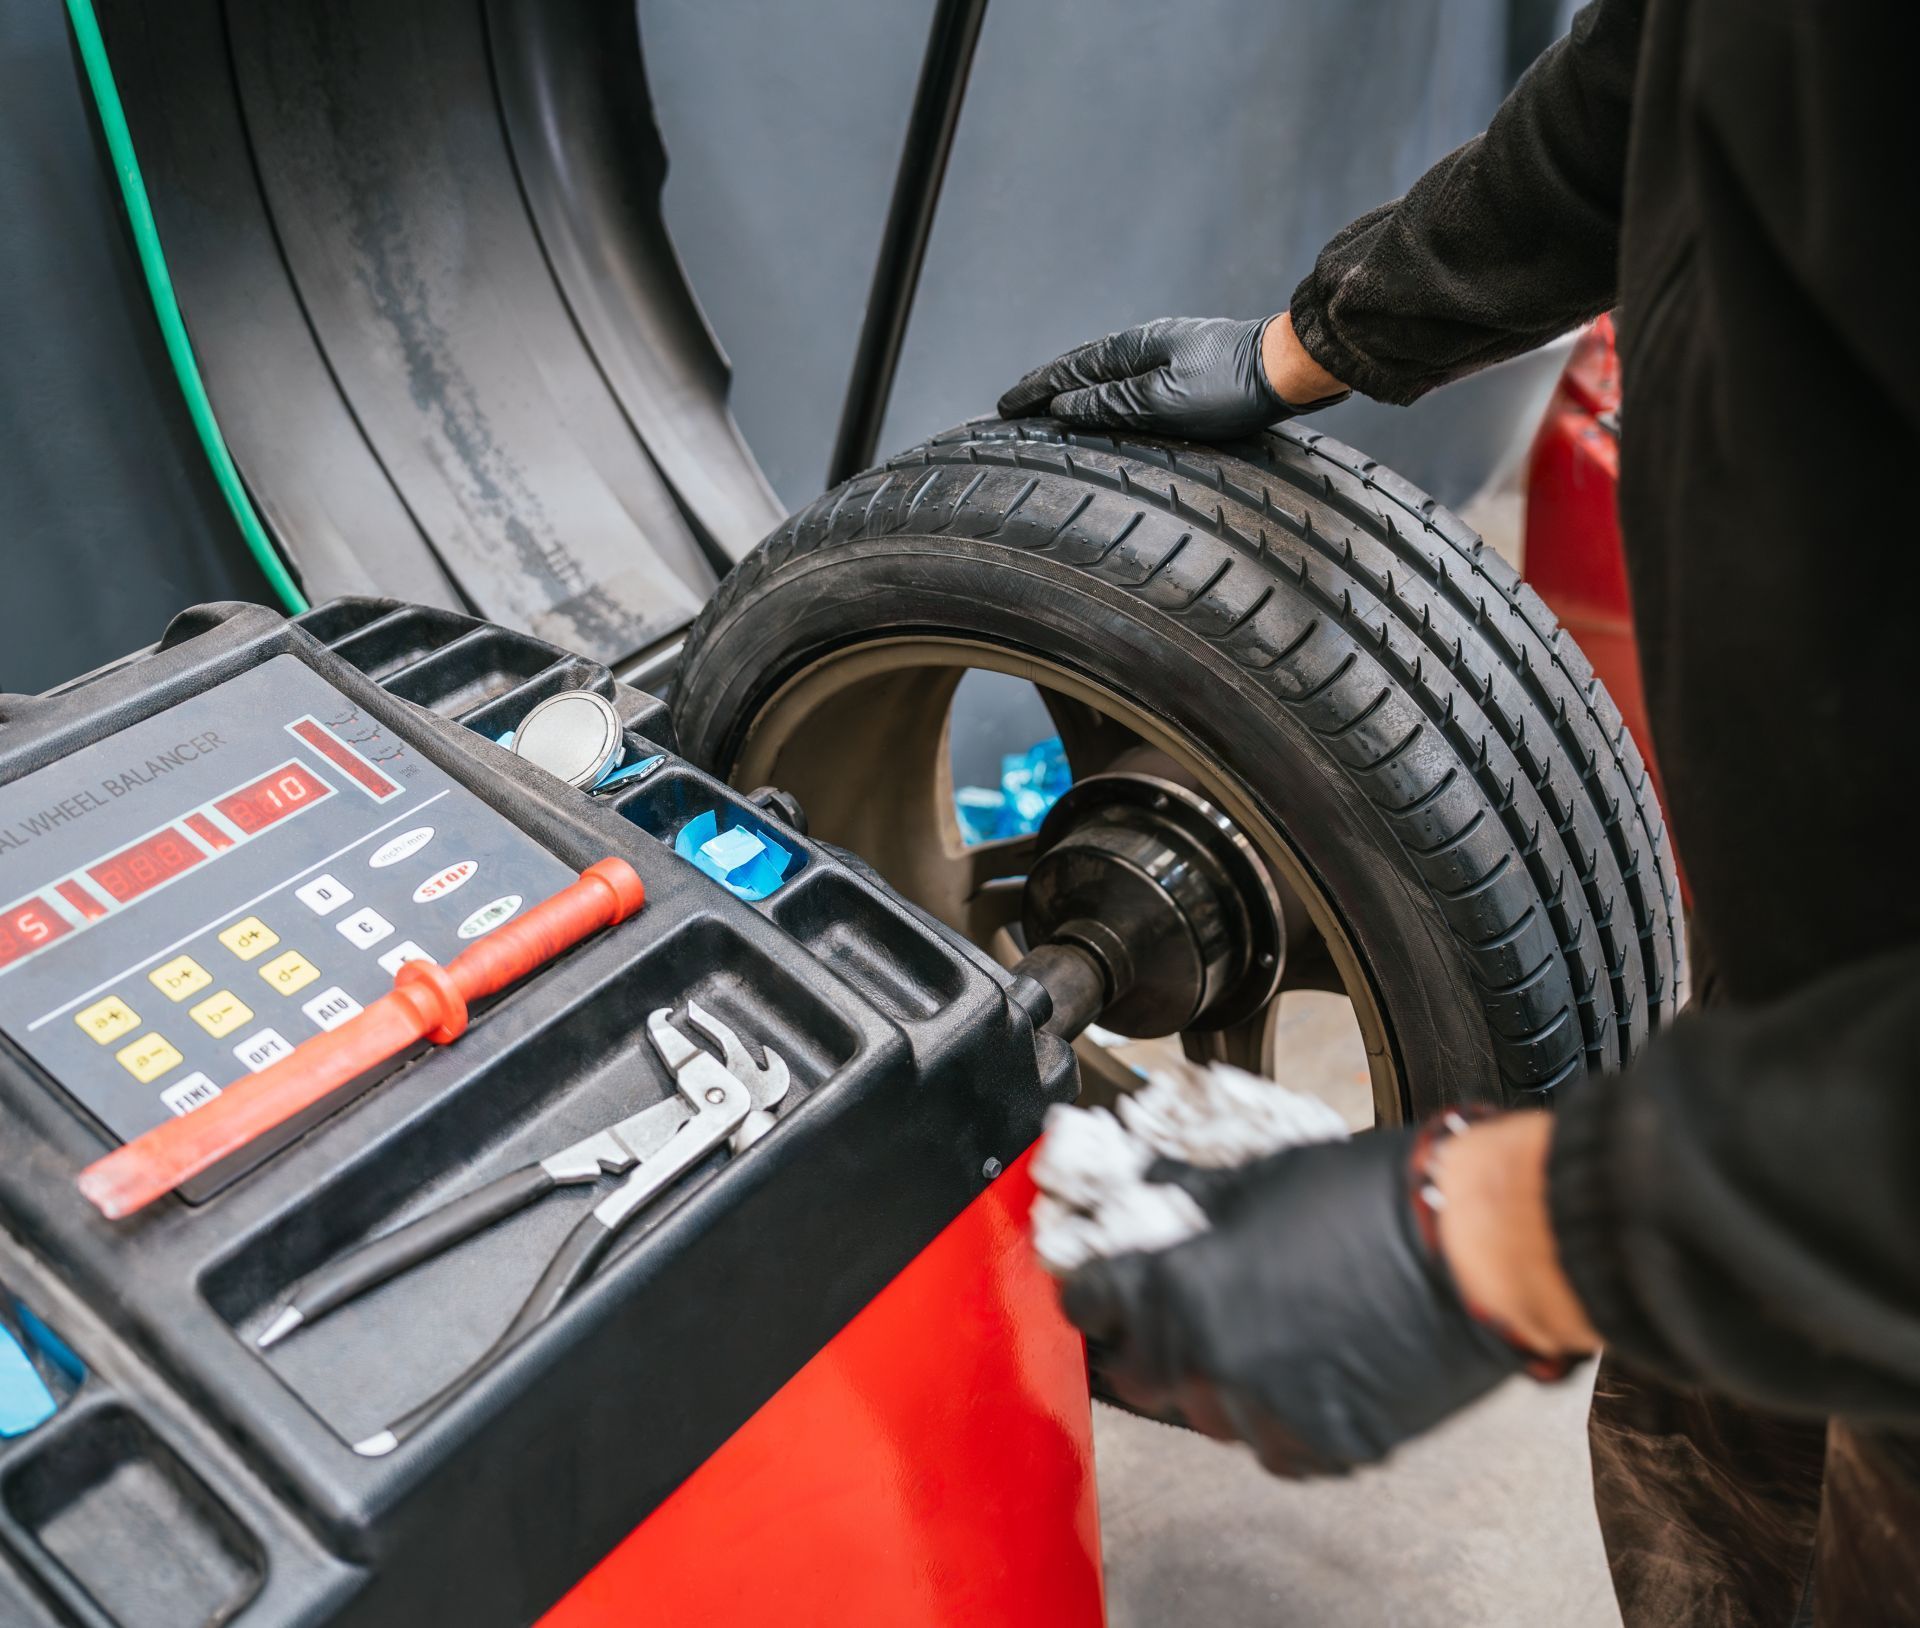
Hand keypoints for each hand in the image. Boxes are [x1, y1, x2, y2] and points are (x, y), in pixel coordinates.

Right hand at [997, 313, 1348, 439]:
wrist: (1290, 367)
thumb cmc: (1230, 387)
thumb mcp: (1163, 401)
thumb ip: (1111, 402)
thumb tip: (1065, 404)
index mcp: (1133, 349)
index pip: (1068, 372)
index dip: (1033, 390)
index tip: (1004, 407)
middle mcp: (1146, 344)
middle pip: (1082, 365)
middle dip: (1045, 384)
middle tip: (1015, 402)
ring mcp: (1167, 351)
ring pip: (1105, 369)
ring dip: (1073, 384)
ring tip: (1050, 399)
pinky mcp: (1188, 364)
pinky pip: (1128, 375)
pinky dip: (1104, 385)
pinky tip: (1108, 394)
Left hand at [1058, 1114, 1592, 1475]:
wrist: (1474, 1246)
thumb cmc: (1371, 1197)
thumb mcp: (1255, 1177)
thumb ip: (1181, 1197)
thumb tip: (1135, 1187)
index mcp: (1182, 1293)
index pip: (1092, 1306)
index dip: (1088, 1290)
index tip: (1094, 1281)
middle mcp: (1213, 1365)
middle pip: (1138, 1372)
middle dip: (1138, 1339)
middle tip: (1158, 1311)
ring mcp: (1270, 1416)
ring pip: (1205, 1413)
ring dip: (1209, 1377)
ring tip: (1244, 1332)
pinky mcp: (1328, 1446)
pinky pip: (1274, 1441)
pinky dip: (1272, 1410)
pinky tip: (1295, 1366)